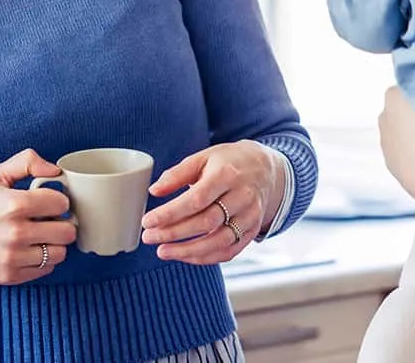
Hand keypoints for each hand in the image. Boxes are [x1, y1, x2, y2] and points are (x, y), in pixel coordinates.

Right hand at [0, 149, 76, 284]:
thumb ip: (27, 162)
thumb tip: (55, 171)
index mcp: (14, 204)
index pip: (62, 203)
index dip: (58, 200)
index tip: (48, 202)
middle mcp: (15, 233)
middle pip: (67, 231)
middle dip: (62, 222)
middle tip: (49, 219)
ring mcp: (13, 258)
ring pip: (60, 252)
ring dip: (54, 243)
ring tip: (41, 235)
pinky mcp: (10, 276)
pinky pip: (46, 269)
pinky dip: (44, 259)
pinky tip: (30, 249)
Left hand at [140, 141, 284, 264]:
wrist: (266, 168)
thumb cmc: (229, 162)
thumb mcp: (204, 157)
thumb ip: (177, 173)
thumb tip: (154, 191)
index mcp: (227, 174)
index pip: (196, 199)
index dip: (170, 213)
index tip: (148, 221)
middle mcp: (242, 196)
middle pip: (206, 222)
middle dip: (174, 233)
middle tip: (148, 237)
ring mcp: (250, 216)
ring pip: (218, 241)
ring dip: (187, 251)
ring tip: (162, 252)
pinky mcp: (252, 231)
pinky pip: (229, 251)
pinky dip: (205, 258)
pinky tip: (185, 256)